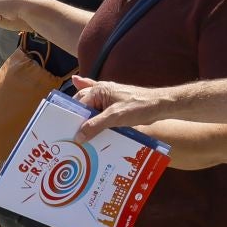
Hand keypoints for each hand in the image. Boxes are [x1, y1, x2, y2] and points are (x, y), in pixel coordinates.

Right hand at [70, 75, 186, 138]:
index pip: (78, 104)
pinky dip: (92, 114)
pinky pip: (99, 110)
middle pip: (82, 106)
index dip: (72, 119)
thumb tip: (78, 136)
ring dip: (85, 120)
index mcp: (98, 90)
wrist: (160, 105)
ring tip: (76, 135)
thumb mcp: (115, 117)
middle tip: (68, 135)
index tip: (65, 133)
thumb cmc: (139, 107)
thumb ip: (95, 125)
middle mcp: (101, 92)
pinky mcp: (115, 106)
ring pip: (90, 110)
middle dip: (76, 119)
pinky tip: (85, 118)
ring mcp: (108, 99)